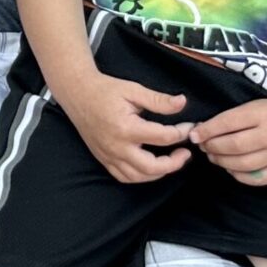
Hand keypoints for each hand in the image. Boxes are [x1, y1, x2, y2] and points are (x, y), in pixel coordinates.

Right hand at [50, 58, 192, 184]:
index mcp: (126, 128)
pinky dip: (140, 176)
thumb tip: (182, 103)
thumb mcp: (133, 90)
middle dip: (175, 163)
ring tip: (170, 161)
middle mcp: (117, 146)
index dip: (182, 132)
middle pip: (153, 167)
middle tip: (185, 153)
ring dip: (159, 173)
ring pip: (139, 176)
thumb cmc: (104, 90)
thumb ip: (159, 100)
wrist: (77, 93)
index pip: (164, 137)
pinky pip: (124, 176)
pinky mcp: (103, 158)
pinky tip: (149, 167)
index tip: (189, 126)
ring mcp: (109, 155)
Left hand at [194, 97, 266, 185]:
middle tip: (204, 147)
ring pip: (243, 164)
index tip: (194, 135)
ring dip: (222, 162)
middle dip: (213, 147)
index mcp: (263, 114)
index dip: (207, 130)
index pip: (228, 123)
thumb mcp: (253, 107)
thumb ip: (229, 119)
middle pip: (234, 146)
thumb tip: (200, 132)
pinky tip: (232, 167)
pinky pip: (256, 179)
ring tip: (215, 156)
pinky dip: (239, 175)